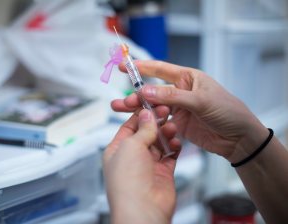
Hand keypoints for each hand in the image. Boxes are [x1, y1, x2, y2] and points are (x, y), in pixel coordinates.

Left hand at [103, 108, 180, 223]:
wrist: (143, 209)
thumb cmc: (128, 181)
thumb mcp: (132, 145)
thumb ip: (143, 129)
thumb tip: (147, 114)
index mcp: (118, 150)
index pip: (129, 127)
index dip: (141, 114)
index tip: (152, 104)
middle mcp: (132, 157)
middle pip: (146, 133)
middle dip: (156, 122)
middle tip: (166, 111)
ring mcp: (148, 165)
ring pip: (159, 143)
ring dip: (165, 134)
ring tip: (172, 126)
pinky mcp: (162, 173)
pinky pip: (170, 155)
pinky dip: (174, 147)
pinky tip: (176, 142)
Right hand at [112, 60, 267, 162]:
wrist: (239, 138)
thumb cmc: (227, 111)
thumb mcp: (201, 101)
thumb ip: (172, 96)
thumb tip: (145, 91)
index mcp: (187, 78)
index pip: (160, 69)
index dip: (142, 67)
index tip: (124, 66)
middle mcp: (180, 92)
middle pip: (153, 91)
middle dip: (136, 96)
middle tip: (122, 102)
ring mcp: (179, 109)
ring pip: (154, 107)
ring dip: (138, 110)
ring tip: (120, 110)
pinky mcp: (178, 124)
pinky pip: (160, 122)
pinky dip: (150, 123)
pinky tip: (140, 126)